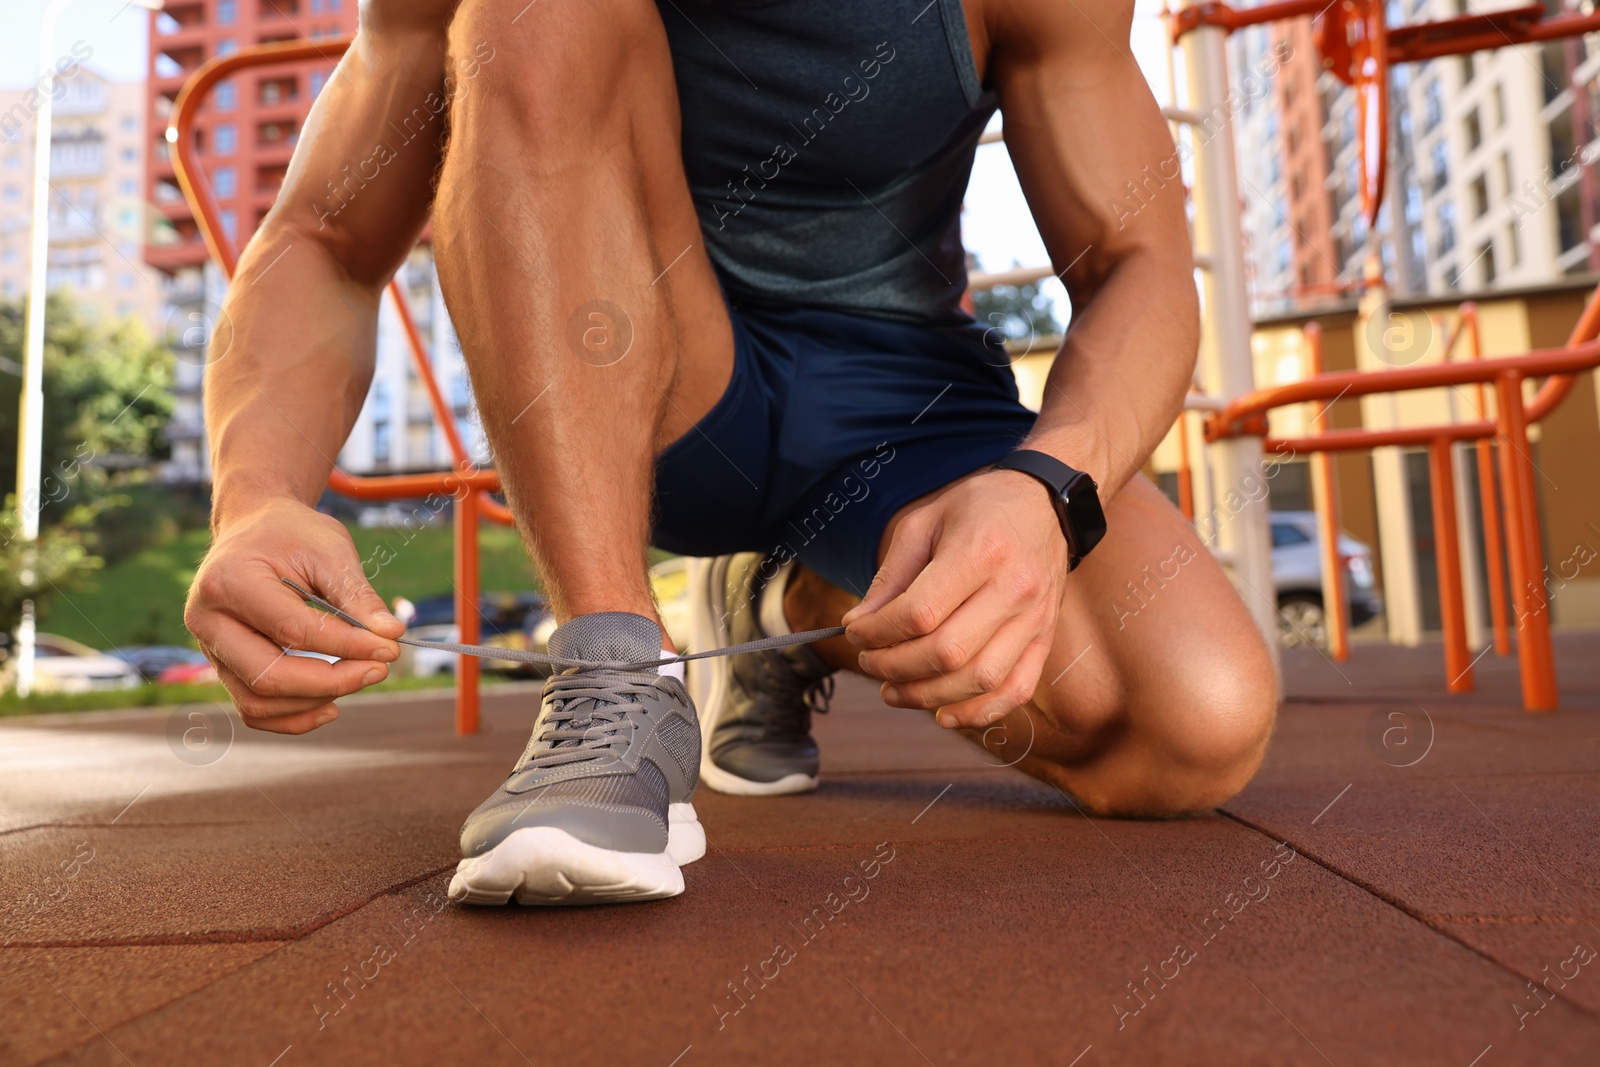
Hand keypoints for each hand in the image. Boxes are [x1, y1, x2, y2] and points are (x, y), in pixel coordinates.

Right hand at [184, 498, 403, 733]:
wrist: (254, 529)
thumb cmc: (292, 535)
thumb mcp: (329, 550)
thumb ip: (357, 596)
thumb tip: (391, 635)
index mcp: (229, 581)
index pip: (292, 630)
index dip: (347, 646)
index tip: (390, 649)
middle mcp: (207, 621)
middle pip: (268, 676)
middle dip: (332, 681)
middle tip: (379, 670)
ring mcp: (209, 649)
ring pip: (258, 701)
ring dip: (316, 701)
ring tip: (360, 678)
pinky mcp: (223, 666)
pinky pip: (253, 709)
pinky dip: (293, 717)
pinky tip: (332, 705)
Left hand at [842, 469, 1068, 728]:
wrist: (1044, 503)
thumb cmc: (978, 507)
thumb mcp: (924, 523)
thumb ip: (891, 577)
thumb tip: (857, 625)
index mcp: (981, 551)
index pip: (920, 613)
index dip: (878, 632)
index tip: (855, 632)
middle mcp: (1014, 589)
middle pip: (947, 652)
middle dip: (895, 667)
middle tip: (869, 661)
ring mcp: (1035, 619)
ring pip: (979, 679)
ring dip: (928, 696)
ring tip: (893, 690)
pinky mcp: (1045, 639)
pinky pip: (1016, 691)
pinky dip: (978, 713)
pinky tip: (943, 714)